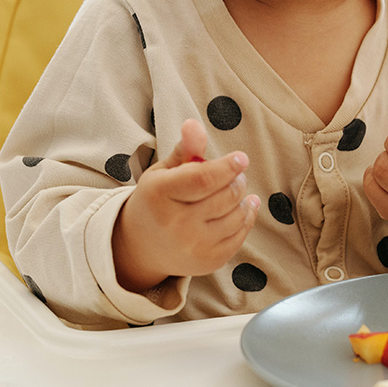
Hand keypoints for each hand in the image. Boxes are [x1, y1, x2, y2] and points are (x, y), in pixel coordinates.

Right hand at [112, 118, 259, 291]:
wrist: (141, 248)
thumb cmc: (157, 201)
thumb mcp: (163, 172)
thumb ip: (184, 150)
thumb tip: (193, 124)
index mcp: (160, 194)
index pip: (203, 179)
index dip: (228, 167)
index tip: (241, 158)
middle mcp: (175, 223)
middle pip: (225, 196)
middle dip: (237, 180)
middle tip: (235, 174)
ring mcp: (193, 246)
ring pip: (236, 215)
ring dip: (243, 198)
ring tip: (237, 189)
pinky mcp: (209, 262)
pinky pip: (239, 235)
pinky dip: (246, 218)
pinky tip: (243, 207)